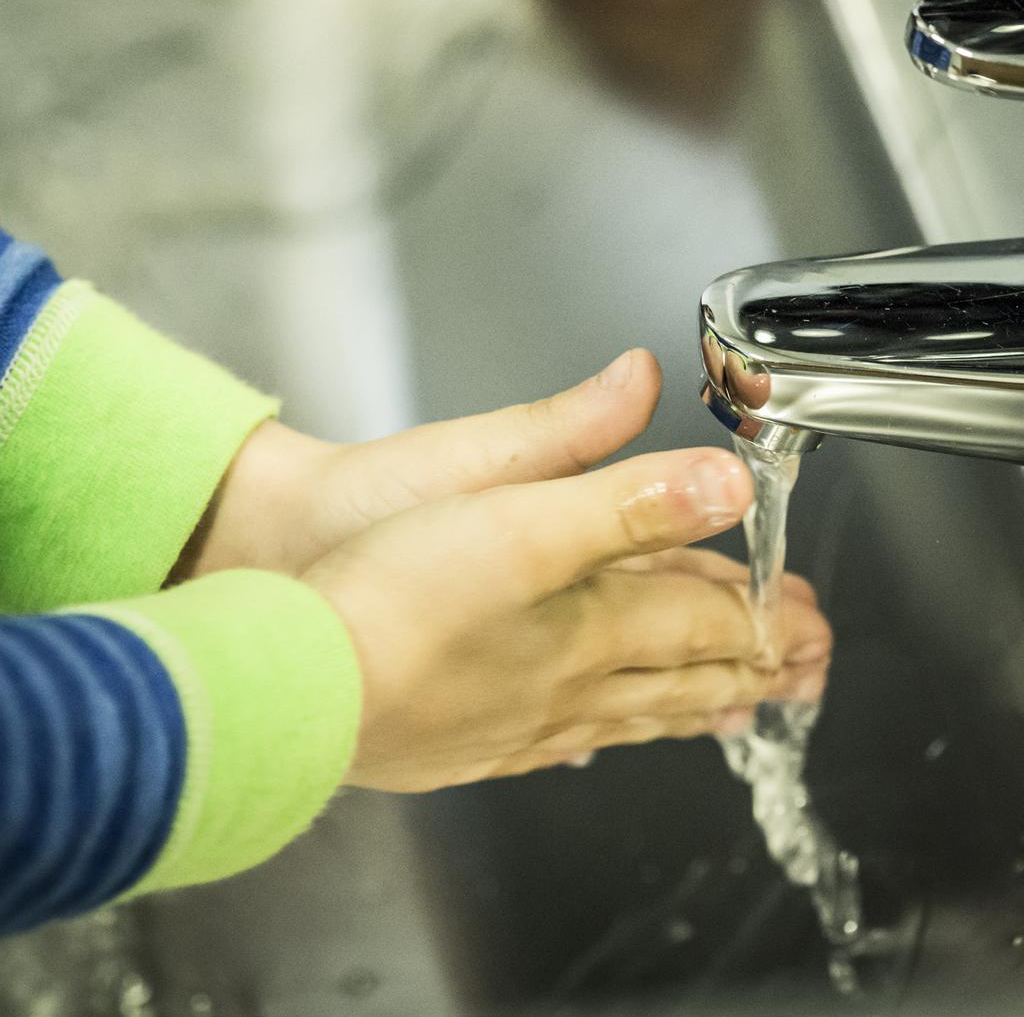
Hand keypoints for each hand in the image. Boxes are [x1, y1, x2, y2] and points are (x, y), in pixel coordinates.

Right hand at [177, 350, 830, 788]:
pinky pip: (561, 741)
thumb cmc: (393, 596)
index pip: (704, 625)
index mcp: (590, 627)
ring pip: (627, 714)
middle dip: (750, 667)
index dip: (765, 617)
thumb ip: (628, 499)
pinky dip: (602, 733)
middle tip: (804, 670)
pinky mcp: (460, 737)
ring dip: (689, 706)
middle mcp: (564, 684)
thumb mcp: (522, 517)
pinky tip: (591, 740)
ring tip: (731, 712)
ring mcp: (513, 721)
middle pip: (678, 676)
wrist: (288, 682)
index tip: (813, 621)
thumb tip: (727, 481)